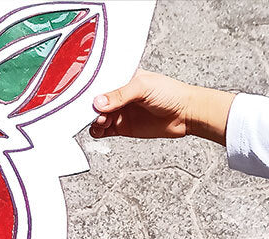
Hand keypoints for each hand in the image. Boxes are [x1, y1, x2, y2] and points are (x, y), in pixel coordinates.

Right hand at [90, 69, 236, 144]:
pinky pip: (103, 130)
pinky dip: (97, 131)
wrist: (186, 114)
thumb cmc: (170, 93)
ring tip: (101, 121)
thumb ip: (120, 95)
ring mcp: (119, 111)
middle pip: (94, 101)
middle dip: (89, 107)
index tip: (83, 95)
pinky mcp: (122, 127)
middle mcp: (117, 94)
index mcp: (121, 77)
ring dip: (93, 120)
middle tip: (94, 111)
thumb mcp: (143, 87)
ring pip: (96, 116)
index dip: (88, 88)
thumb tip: (99, 102)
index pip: (98, 82)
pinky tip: (100, 129)